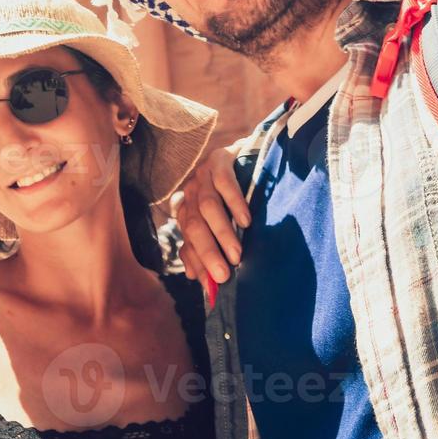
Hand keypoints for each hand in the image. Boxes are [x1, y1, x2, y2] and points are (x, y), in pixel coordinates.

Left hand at [172, 144, 250, 283]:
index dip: (199, 262)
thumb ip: (206, 246)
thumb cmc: (235, 197)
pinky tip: (245, 221)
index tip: (213, 284)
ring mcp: (203, 175)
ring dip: (222, 233)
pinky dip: (234, 202)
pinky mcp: (219, 159)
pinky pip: (223, 182)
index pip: (188, 240)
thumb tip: (194, 276)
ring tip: (237, 254)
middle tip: (224, 276)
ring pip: (208, 207)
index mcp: (188, 211)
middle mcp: (191, 193)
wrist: (249, 154)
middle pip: (195, 226)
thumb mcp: (221, 223)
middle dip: (208, 253)